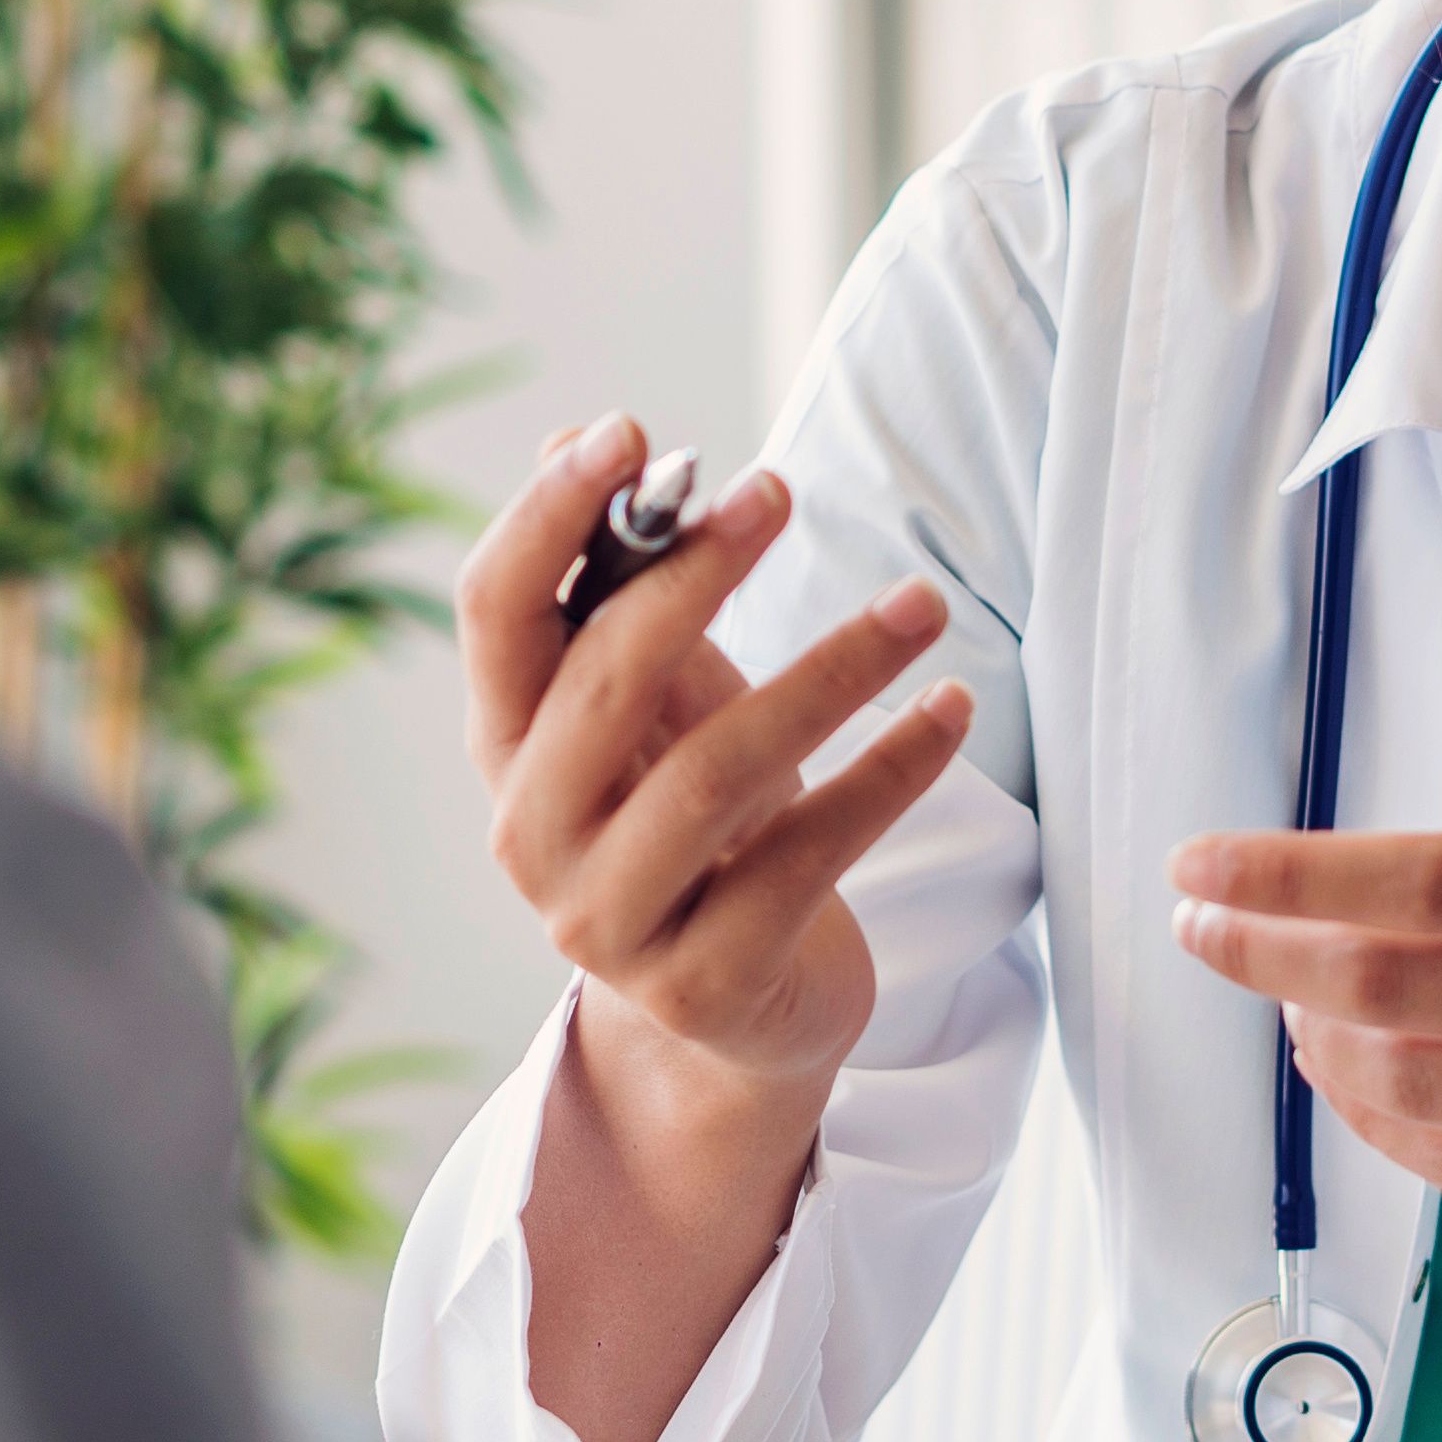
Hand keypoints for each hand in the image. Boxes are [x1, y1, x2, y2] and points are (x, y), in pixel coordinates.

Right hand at [455, 412, 967, 1105]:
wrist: (741, 1008)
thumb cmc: (698, 820)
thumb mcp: (660, 701)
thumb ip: (620, 585)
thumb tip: (577, 437)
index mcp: (505, 746)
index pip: (491, 613)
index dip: (546, 516)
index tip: (631, 432)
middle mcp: (532, 836)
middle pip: (601, 682)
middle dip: (694, 575)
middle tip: (777, 491)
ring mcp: (611, 922)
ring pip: (715, 773)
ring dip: (830, 671)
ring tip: (923, 604)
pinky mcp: (707, 983)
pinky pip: (808, 858)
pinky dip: (888, 775)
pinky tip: (950, 709)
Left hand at [1167, 598, 1441, 1441]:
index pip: (1425, 879)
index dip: (1290, 876)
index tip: (1199, 863)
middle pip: (1390, 988)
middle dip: (1263, 954)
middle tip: (1196, 923)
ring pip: (1413, 1087)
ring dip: (1315, 1038)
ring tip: (1279, 987)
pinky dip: (1383, 1126)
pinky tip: (1344, 1075)